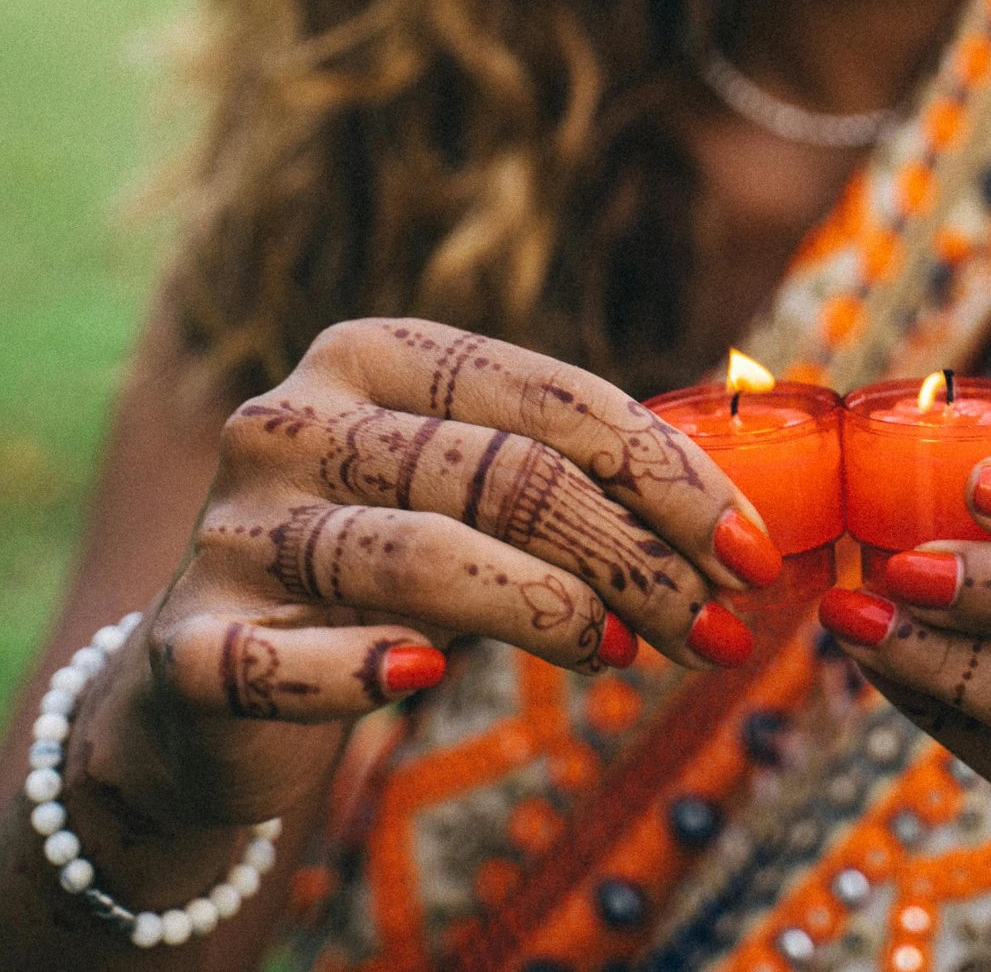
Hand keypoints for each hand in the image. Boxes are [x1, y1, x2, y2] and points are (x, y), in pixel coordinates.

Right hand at [83, 320, 778, 837]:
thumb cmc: (382, 570)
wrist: (206, 686)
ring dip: (540, 608)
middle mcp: (293, 417)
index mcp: (372, 355)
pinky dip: (358, 671)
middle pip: (497, 474)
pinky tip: (421, 681)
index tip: (753, 553)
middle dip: (629, 554)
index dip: (664, 474)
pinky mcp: (187, 642)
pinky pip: (283, 662)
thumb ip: (575, 490)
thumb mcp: (471, 504)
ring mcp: (233, 526)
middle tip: (714, 628)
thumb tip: (743, 535)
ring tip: (619, 653)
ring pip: (413, 555)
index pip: (547, 396)